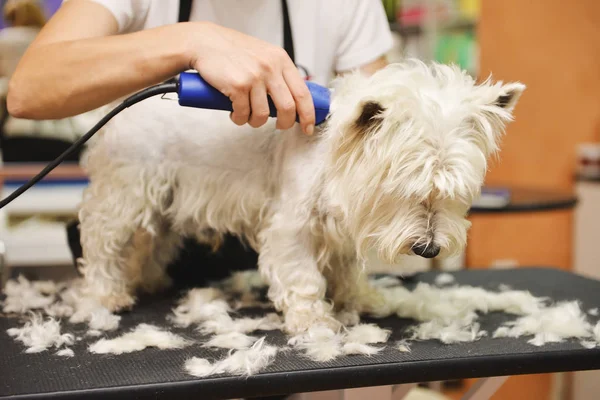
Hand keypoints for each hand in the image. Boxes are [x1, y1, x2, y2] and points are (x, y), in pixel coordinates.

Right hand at [187, 22, 314, 134]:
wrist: (205, 42)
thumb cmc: (233, 51)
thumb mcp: (263, 54)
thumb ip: (278, 71)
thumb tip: (293, 98)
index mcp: (281, 60)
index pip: (303, 93)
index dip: (308, 115)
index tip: (308, 127)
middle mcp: (270, 67)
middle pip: (288, 108)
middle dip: (284, 123)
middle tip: (279, 126)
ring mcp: (254, 77)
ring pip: (264, 115)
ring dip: (256, 122)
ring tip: (248, 116)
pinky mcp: (237, 86)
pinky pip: (243, 114)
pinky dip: (239, 119)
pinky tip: (235, 114)